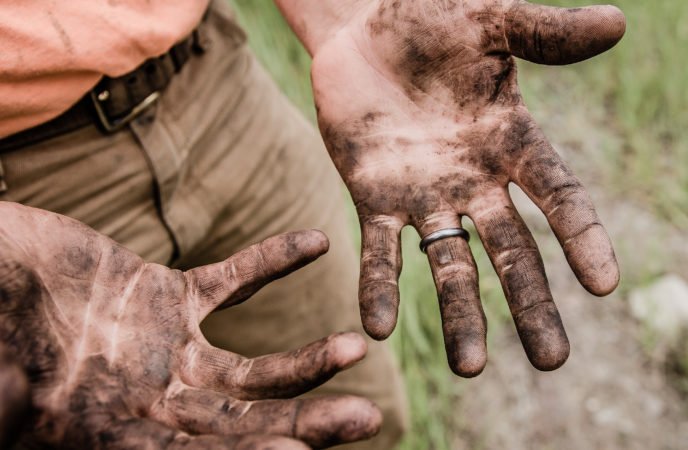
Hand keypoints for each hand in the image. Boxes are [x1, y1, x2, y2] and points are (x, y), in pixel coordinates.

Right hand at [0, 202, 380, 448]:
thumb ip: (15, 407)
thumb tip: (19, 422)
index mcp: (116, 433)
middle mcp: (154, 401)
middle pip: (245, 422)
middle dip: (305, 423)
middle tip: (368, 421)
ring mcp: (168, 350)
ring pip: (253, 367)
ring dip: (306, 360)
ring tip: (355, 348)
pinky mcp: (170, 296)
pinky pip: (233, 281)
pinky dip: (271, 261)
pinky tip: (315, 242)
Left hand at [309, 0, 623, 375]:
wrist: (362, 24)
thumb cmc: (431, 18)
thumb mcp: (491, 21)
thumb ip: (546, 33)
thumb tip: (617, 22)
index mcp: (512, 141)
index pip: (558, 195)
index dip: (582, 236)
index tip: (606, 284)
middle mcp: (475, 180)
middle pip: (512, 251)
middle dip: (530, 304)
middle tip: (552, 362)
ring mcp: (425, 194)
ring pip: (448, 264)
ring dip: (459, 315)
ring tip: (468, 369)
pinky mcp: (373, 196)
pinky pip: (378, 249)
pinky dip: (379, 287)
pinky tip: (377, 328)